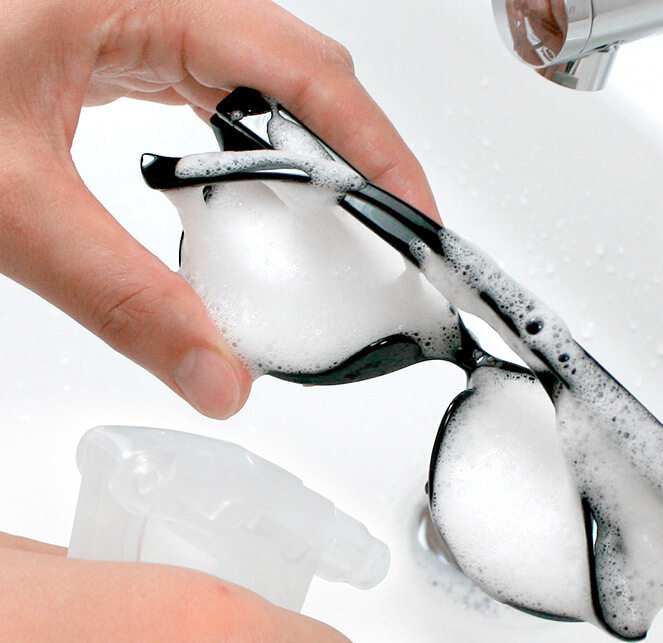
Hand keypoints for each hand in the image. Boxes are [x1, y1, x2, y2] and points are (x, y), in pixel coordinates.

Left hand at [0, 0, 438, 418]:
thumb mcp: (14, 204)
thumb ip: (124, 298)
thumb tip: (219, 378)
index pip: (303, 70)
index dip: (376, 145)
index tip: (415, 211)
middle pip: (301, 69)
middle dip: (358, 152)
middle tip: (385, 230)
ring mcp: (139, 13)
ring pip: (265, 77)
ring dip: (309, 151)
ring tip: (334, 224)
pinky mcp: (120, 41)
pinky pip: (218, 87)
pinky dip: (255, 145)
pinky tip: (248, 195)